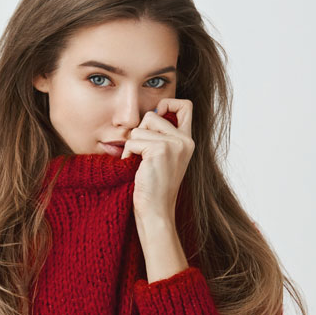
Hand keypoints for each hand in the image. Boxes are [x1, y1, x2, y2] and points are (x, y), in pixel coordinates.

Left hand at [120, 98, 195, 222]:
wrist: (156, 211)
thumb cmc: (154, 188)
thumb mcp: (164, 158)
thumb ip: (162, 136)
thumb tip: (150, 114)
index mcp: (187, 141)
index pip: (185, 105)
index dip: (167, 103)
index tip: (156, 116)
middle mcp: (184, 141)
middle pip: (152, 115)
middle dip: (140, 132)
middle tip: (142, 154)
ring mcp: (173, 144)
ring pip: (139, 128)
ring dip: (132, 146)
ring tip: (139, 164)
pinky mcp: (159, 150)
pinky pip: (133, 141)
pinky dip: (128, 154)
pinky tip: (134, 168)